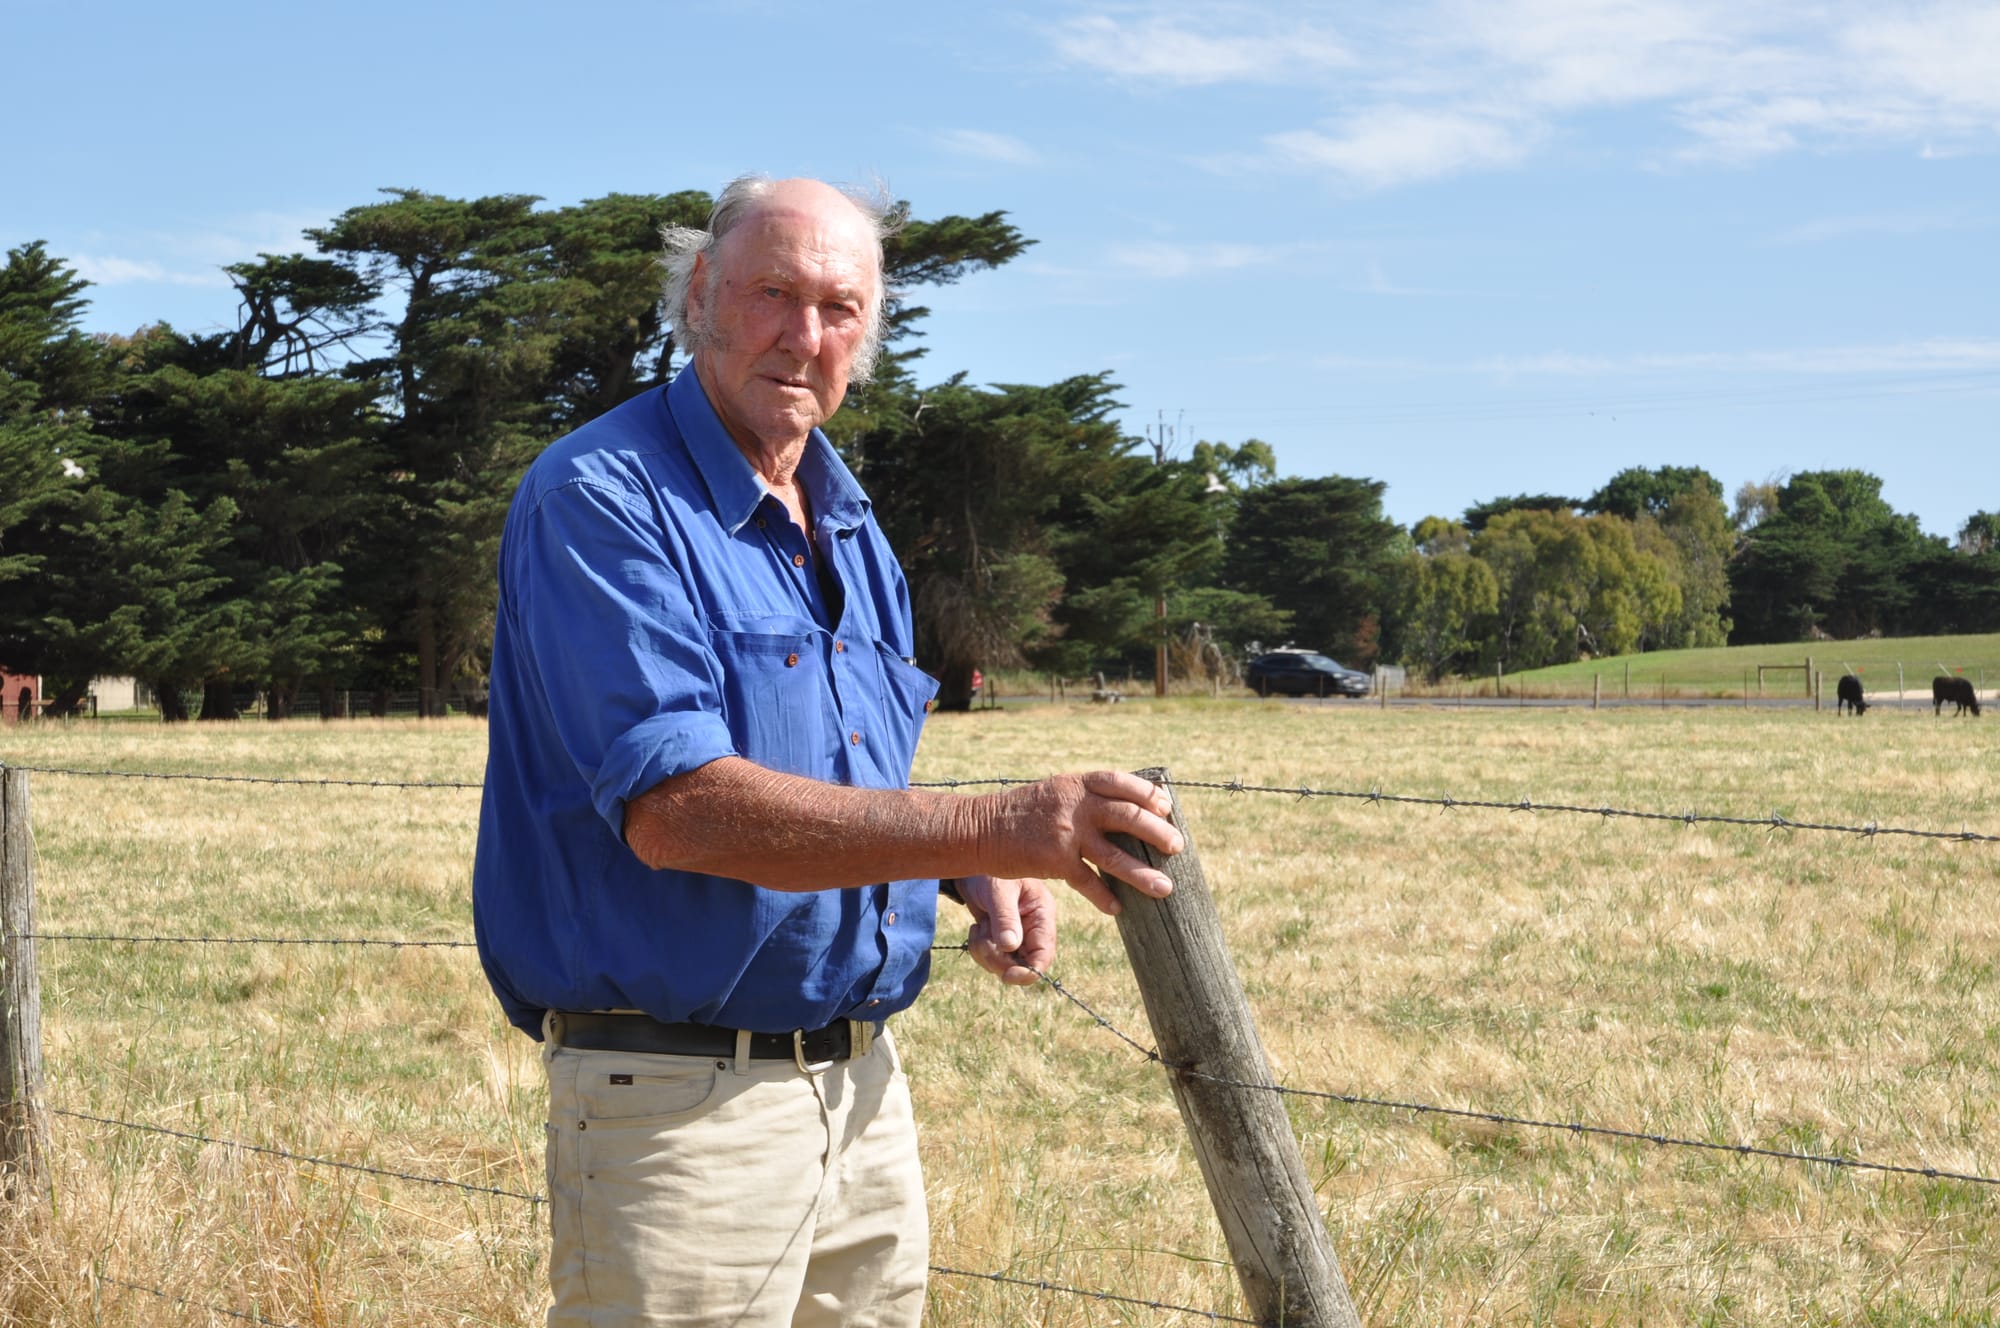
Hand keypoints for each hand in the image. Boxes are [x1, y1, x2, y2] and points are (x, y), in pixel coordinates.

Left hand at [956, 875, 1055, 985]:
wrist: (969, 861)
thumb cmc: (988, 870)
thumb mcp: (998, 891)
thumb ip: (1005, 918)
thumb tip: (1010, 947)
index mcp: (1041, 915)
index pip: (1044, 954)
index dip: (1029, 972)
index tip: (1007, 976)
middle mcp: (1033, 928)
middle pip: (1023, 965)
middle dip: (999, 959)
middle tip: (982, 937)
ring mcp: (1017, 934)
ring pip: (1005, 964)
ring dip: (986, 952)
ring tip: (979, 927)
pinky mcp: (1001, 937)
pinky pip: (992, 958)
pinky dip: (979, 948)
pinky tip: (976, 928)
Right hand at [976, 772, 1182, 914]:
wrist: (980, 828)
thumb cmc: (1021, 812)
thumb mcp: (1055, 792)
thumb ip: (1085, 796)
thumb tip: (1125, 806)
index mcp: (1077, 784)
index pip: (1122, 783)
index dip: (1148, 793)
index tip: (1166, 806)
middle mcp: (1076, 806)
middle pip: (1128, 817)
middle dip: (1158, 833)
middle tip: (1177, 847)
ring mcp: (1066, 834)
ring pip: (1115, 855)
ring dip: (1143, 873)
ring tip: (1165, 888)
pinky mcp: (1054, 861)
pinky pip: (1088, 881)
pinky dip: (1104, 896)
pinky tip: (1118, 908)